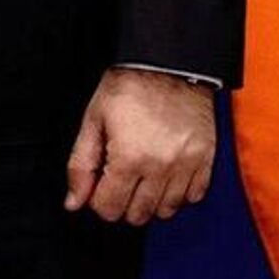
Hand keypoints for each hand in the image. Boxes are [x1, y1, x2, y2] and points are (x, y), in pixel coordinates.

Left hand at [64, 66, 215, 223]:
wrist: (168, 64)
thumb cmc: (127, 88)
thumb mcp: (93, 119)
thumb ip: (81, 164)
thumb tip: (73, 202)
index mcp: (129, 158)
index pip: (109, 208)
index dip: (97, 199)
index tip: (98, 183)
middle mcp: (161, 168)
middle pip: (138, 215)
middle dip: (121, 202)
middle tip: (117, 179)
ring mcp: (187, 167)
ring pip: (167, 211)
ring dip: (149, 200)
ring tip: (140, 175)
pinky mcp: (206, 161)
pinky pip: (193, 197)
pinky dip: (177, 192)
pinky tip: (164, 173)